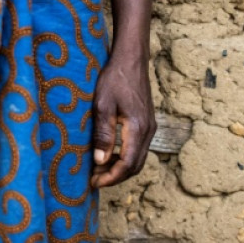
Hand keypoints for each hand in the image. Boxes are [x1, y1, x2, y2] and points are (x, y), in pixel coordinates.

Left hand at [90, 45, 155, 187]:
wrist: (131, 60)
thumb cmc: (114, 79)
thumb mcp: (102, 105)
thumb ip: (103, 134)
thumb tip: (100, 161)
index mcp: (138, 128)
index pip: (127, 164)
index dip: (110, 177)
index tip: (93, 182)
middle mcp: (148, 131)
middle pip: (135, 166)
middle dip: (115, 177)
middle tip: (94, 179)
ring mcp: (150, 127)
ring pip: (138, 159)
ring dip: (120, 168)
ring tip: (98, 170)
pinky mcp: (147, 123)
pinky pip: (138, 148)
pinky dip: (125, 157)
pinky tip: (109, 155)